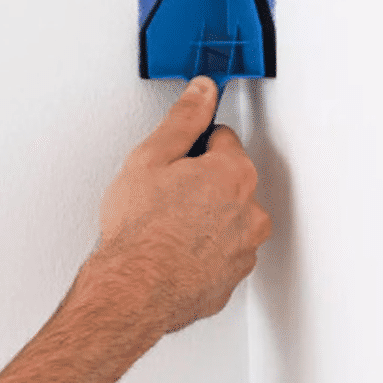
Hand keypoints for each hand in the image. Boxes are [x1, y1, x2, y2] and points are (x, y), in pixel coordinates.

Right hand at [93, 76, 271, 334]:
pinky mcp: (231, 279)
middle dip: (200, 180)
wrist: (132, 291)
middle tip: (163, 192)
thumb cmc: (139, 231)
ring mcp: (244, 249)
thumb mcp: (151, 156)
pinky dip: (202, 248)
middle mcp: (251, 212)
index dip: (192, 144)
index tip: (174, 158)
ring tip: (166, 224)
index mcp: (235, 174)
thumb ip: (184, 117)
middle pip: (228, 178)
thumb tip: (202, 91)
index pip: (222, 137)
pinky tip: (172, 248)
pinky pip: (221, 251)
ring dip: (205, 215)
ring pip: (227, 216)